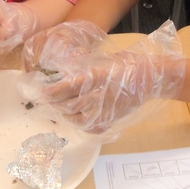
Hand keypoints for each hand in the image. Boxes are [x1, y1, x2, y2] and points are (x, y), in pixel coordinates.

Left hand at [20, 21, 184, 136]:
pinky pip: (89, 127)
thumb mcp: (101, 61)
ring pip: (75, 118)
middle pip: (67, 105)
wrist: (147, 79)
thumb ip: (83, 69)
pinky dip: (81, 124)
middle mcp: (98, 95)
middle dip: (53, 104)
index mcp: (95, 76)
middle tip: (45, 101)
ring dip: (64, 114)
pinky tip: (78, 118)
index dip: (50, 92)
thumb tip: (59, 74)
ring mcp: (105, 110)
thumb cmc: (123, 65)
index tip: (41, 91)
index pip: (65, 87)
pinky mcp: (110, 120)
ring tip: (59, 109)